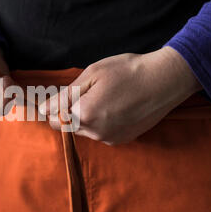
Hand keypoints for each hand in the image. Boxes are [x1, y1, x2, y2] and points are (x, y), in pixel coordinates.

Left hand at [40, 47, 201, 144]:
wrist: (166, 80)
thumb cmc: (128, 71)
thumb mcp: (92, 74)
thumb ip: (65, 95)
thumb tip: (44, 110)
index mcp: (84, 115)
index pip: (54, 119)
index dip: (54, 108)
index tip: (62, 96)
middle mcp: (96, 132)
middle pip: (69, 126)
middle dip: (71, 112)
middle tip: (88, 92)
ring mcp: (110, 139)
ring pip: (86, 130)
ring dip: (87, 117)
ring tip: (105, 97)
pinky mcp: (123, 140)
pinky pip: (102, 134)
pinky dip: (103, 123)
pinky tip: (116, 107)